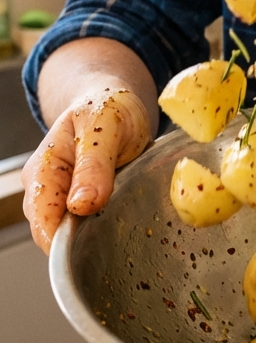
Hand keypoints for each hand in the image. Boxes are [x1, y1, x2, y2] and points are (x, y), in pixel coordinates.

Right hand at [22, 88, 151, 253]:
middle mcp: (45, 188)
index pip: (43, 222)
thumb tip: (81, 206)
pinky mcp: (81, 203)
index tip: (97, 240)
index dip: (66, 241)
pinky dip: (106, 224)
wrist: (115, 101)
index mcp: (42, 169)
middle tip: (123, 217)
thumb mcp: (104, 126)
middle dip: (86, 238)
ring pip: (74, 233)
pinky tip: (124, 211)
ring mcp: (62, 197)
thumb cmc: (106, 107)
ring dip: (99, 231)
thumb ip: (93, 166)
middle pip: (56, 234)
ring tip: (126, 208)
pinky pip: (88, 226)